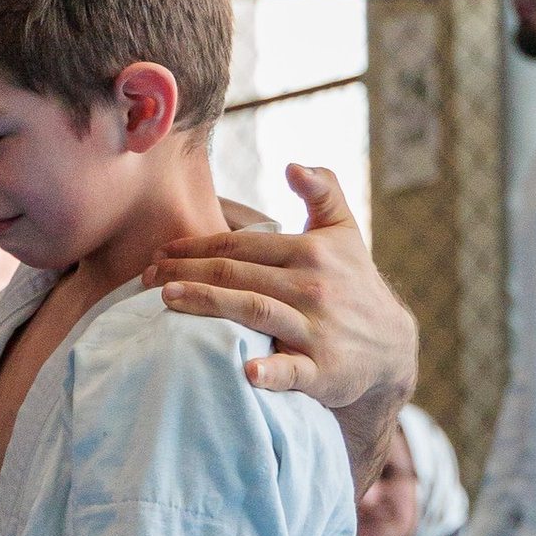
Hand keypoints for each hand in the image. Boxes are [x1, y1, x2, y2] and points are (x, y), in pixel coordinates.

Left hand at [142, 164, 416, 434]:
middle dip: (186, 271)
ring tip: (167, 299)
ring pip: (254, 310)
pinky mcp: (324, 371)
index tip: (160, 252)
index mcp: (312, 251)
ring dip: (208, 303)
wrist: (391, 348)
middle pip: (237, 274)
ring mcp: (318, 329)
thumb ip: (323, 192)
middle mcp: (313, 286)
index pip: (242, 245)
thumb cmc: (354, 285)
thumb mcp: (345, 233)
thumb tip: (292, 164)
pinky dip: (271, 371)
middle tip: (145, 276)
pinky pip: (293, 370)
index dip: (197, 245)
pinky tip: (245, 371)